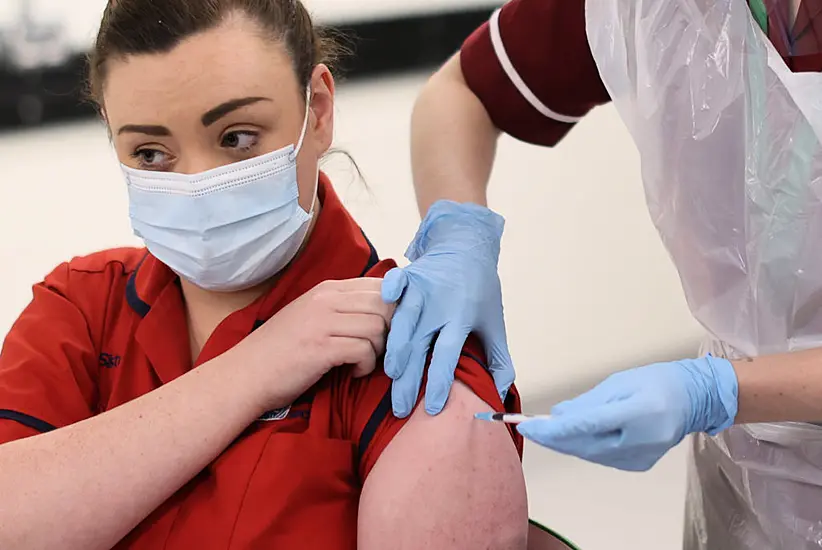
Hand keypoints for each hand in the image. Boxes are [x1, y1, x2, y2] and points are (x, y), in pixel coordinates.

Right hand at [236, 278, 394, 410]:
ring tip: (362, 361)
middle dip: (391, 330)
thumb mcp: (311, 316)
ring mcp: (322, 322)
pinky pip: (364, 350)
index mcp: (327, 289)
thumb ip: (342, 307)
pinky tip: (353, 372)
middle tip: (378, 349)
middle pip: (385, 303)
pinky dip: (366, 365)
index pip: (380, 285)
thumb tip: (385, 309)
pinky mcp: (321, 348)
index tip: (390, 329)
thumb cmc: (281, 350)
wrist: (245, 374)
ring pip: (378, 326)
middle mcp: (326, 299)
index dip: (395, 307)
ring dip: (379, 350)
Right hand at [382, 201, 514, 417]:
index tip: (434, 407)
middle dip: (409, 379)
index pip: (448, 355)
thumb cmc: (480, 289)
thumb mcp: (494, 323)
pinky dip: (387, 294)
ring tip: (388, 375)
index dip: (440, 382)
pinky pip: (394, 285)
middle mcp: (440, 305)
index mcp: (461, 318)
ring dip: (394, 349)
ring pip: (402, 322)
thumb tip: (499, 393)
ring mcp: (422, 289)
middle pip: (420, 346)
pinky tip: (377, 312)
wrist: (467, 246)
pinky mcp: (408, 276)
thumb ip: (498, 359)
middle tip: (400, 408)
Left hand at [517, 356, 738, 470]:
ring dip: (565, 443)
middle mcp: (640, 440)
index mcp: (637, 413)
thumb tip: (557, 416)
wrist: (693, 399)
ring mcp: (640, 457)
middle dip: (552, 438)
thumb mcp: (618, 383)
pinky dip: (584, 447)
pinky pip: (602, 458)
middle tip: (528, 428)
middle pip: (584, 445)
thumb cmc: (658, 382)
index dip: (552, 430)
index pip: (585, 426)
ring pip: (590, 454)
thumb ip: (586, 403)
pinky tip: (573, 436)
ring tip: (545, 430)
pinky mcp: (638, 465)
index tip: (527, 427)